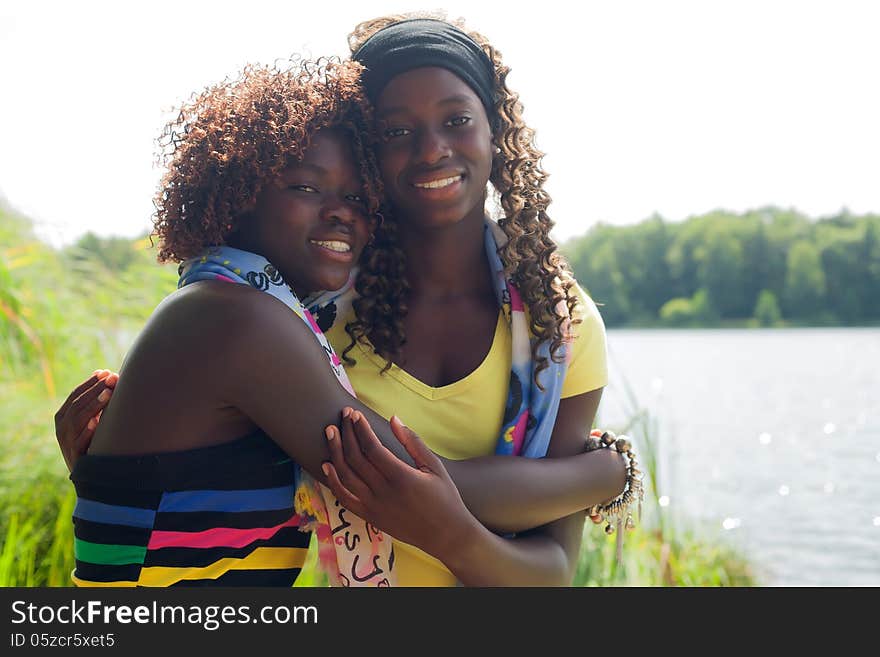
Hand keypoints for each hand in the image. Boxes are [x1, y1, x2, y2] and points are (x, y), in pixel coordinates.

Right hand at [54, 370, 117, 472]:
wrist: (87, 474)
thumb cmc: (91, 440)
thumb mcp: (90, 418)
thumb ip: (93, 399)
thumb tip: (102, 372)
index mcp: (63, 416)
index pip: (76, 395)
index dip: (91, 383)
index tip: (106, 372)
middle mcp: (61, 427)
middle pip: (78, 403)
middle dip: (96, 389)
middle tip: (112, 378)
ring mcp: (66, 441)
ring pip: (78, 419)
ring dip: (94, 405)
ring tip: (109, 394)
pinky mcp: (74, 454)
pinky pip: (79, 441)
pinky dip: (87, 432)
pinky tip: (97, 422)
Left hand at [322, 408, 476, 561]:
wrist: (446, 536)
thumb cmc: (445, 497)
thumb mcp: (435, 466)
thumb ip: (413, 442)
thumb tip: (393, 419)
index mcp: (402, 477)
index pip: (372, 447)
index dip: (361, 428)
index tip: (356, 414)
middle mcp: (384, 493)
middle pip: (355, 458)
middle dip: (346, 433)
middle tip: (343, 416)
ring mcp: (374, 507)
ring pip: (345, 475)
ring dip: (335, 452)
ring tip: (330, 432)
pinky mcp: (369, 517)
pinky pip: (344, 498)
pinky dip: (333, 481)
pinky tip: (327, 464)